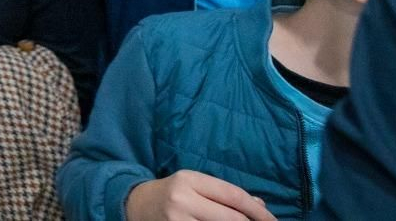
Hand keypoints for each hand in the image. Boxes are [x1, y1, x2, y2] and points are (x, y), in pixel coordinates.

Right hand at [125, 171, 277, 220]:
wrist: (135, 204)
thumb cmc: (172, 194)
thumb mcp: (195, 185)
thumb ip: (225, 194)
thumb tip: (260, 206)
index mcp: (189, 179)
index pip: (233, 195)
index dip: (258, 212)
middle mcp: (182, 199)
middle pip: (231, 218)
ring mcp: (176, 220)